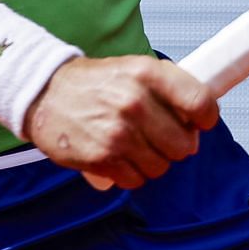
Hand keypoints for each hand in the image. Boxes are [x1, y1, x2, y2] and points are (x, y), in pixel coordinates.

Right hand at [22, 55, 219, 188]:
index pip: (200, 102)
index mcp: (146, 73)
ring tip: (131, 145)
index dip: (205, 118)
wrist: (43, 92)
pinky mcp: (102, 157)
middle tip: (157, 136)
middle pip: (184, 145)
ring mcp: (118, 132)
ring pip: (161, 167)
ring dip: (151, 161)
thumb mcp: (133, 68)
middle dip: (174, 145)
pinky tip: (116, 156)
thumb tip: (197, 124)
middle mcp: (134, 102)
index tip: (199, 122)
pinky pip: (136, 180)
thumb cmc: (94, 83)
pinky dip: (130, 173)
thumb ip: (168, 89)